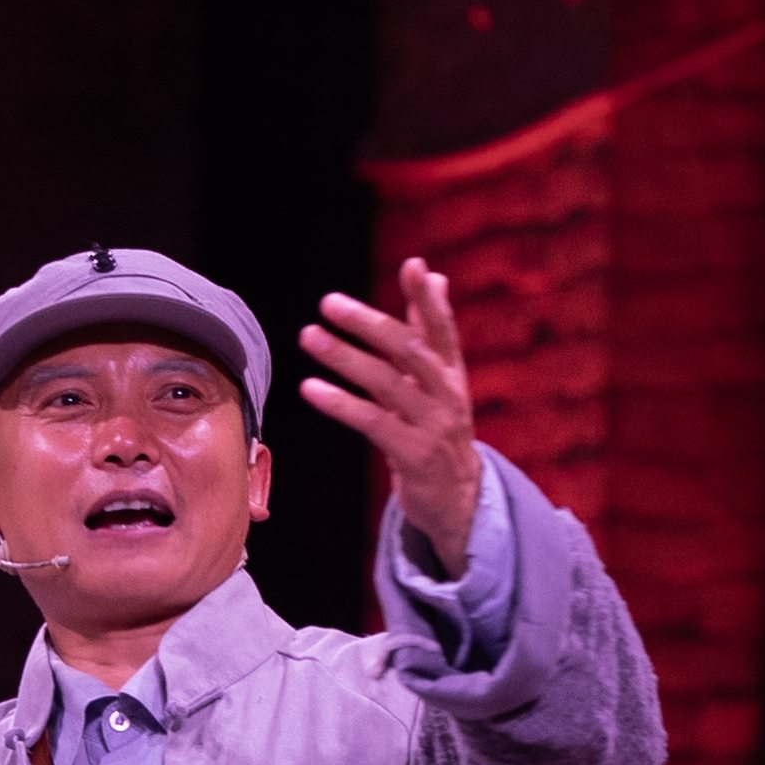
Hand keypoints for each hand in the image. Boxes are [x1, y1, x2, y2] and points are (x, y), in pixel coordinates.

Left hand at [297, 258, 482, 571]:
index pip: (441, 328)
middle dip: (369, 323)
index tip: (413, 266)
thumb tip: (432, 273)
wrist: (456, 498)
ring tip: (309, 336)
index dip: (428, 298)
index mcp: (450, 371)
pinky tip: (310, 388)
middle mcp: (446, 393)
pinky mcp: (413, 454)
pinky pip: (373, 422)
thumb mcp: (439, 379)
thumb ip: (428, 329)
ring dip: (344, 357)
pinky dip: (340, 404)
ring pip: (386, 383)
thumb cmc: (437, 429)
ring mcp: (432, 425)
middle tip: (329, 302)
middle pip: (409, 350)